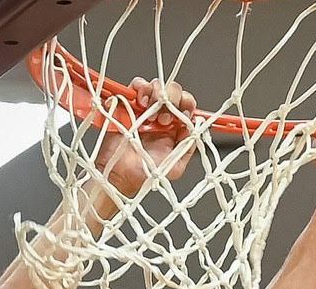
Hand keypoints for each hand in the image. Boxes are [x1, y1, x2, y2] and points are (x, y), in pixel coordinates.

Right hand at [94, 78, 198, 196]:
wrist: (119, 176)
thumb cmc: (144, 174)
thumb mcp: (175, 167)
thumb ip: (188, 147)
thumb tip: (195, 127)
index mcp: (173, 126)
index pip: (186, 104)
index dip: (187, 104)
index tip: (184, 113)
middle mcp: (160, 114)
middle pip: (173, 91)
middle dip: (173, 98)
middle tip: (164, 118)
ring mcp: (143, 107)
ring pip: (156, 85)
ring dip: (157, 94)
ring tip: (150, 110)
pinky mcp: (126, 103)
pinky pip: (136, 85)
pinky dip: (140, 88)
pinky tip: (141, 103)